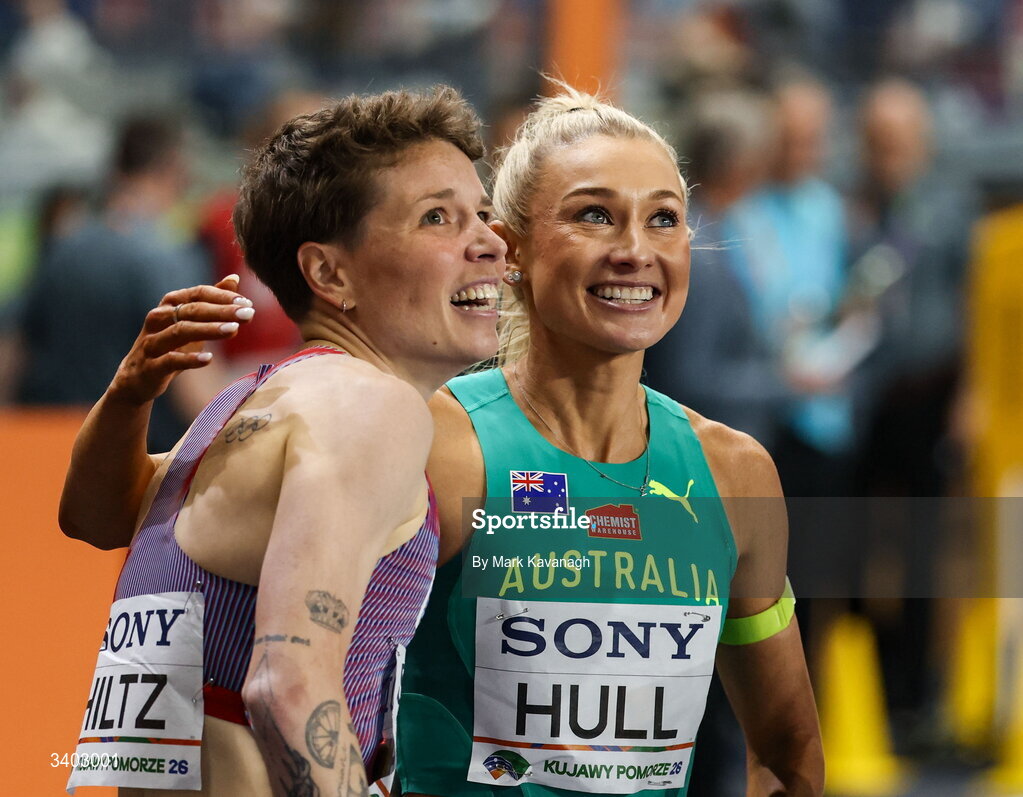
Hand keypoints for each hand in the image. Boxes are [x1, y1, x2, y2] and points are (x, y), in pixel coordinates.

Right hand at [107, 275, 253, 405]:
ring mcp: (152, 342)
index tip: (246, 303)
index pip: (198, 294)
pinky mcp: (150, 366)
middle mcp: (158, 318)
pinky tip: (209, 359)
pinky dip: (189, 359)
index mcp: (170, 305)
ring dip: (209, 329)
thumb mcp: (191, 322)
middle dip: (222, 311)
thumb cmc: (170, 346)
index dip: (222, 297)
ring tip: (234, 330)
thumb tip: (234, 279)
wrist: (138, 378)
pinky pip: (170, 360)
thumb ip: (211, 301)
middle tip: (248, 314)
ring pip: (181, 331)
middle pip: (192, 310)